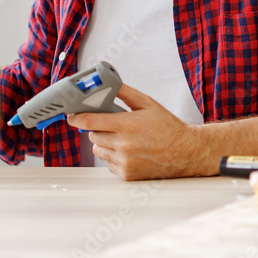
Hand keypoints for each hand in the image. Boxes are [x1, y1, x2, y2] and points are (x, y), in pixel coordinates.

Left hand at [66, 84, 208, 179]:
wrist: (186, 152)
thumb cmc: (167, 127)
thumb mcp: (148, 103)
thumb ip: (125, 93)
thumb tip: (107, 84)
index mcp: (128, 125)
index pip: (90, 121)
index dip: (76, 117)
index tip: (71, 115)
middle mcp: (124, 145)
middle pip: (93, 135)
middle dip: (98, 128)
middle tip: (112, 125)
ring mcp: (125, 162)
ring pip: (98, 149)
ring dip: (104, 143)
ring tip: (122, 138)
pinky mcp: (127, 174)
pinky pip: (107, 163)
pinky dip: (113, 156)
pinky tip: (129, 151)